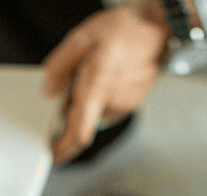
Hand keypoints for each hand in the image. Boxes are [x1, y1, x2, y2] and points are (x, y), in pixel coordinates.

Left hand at [43, 7, 169, 163]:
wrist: (158, 29)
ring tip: (85, 79)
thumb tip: (49, 88)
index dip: (65, 149)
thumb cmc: (126, 30)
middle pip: (83, 124)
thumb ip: (61, 64)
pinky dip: (99, 101)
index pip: (79, 132)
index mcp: (97, 87)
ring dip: (84, 105)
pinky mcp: (131, 103)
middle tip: (60, 104)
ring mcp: (124, 105)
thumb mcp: (83, 37)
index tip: (54, 155)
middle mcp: (112, 102)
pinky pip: (108, 108)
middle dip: (69, 120)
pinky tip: (101, 80)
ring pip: (95, 114)